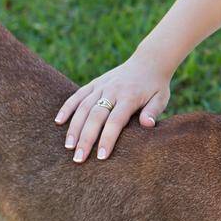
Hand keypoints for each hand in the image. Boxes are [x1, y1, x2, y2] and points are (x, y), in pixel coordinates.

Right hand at [55, 54, 171, 162]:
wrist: (149, 61)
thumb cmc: (156, 86)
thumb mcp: (161, 98)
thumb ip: (153, 111)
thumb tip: (147, 125)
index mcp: (130, 96)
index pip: (115, 121)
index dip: (107, 139)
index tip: (101, 157)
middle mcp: (113, 90)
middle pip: (95, 116)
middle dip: (86, 138)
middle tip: (78, 159)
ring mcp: (102, 85)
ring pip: (83, 107)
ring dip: (74, 127)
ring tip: (69, 146)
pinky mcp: (95, 83)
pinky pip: (78, 95)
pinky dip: (67, 107)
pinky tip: (58, 121)